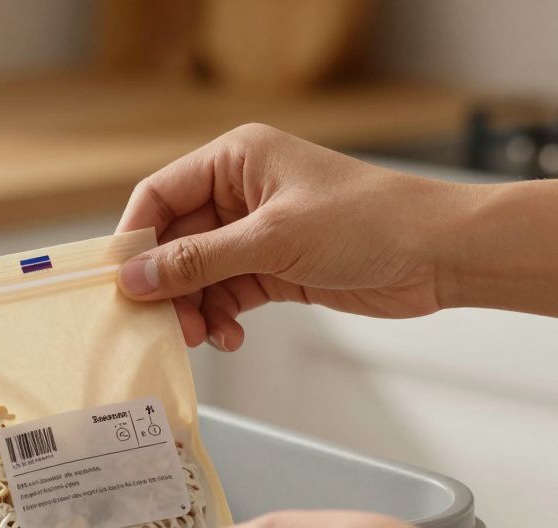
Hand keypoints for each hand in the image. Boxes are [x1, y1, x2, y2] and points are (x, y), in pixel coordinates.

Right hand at [116, 124, 463, 350]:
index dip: (134, 238)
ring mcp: (257, 232)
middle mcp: (240, 192)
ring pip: (198, 274)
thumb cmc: (367, 222)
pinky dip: (222, 317)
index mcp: (235, 160)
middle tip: (163, 324)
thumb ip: (198, 261)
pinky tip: (230, 336)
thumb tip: (136, 278)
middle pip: (175, 241)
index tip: (119, 282)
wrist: (438, 254)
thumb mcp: (271, 240)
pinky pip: (227, 294)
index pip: (160, 195)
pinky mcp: (275, 267)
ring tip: (202, 336)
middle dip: (167, 285)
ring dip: (195, 308)